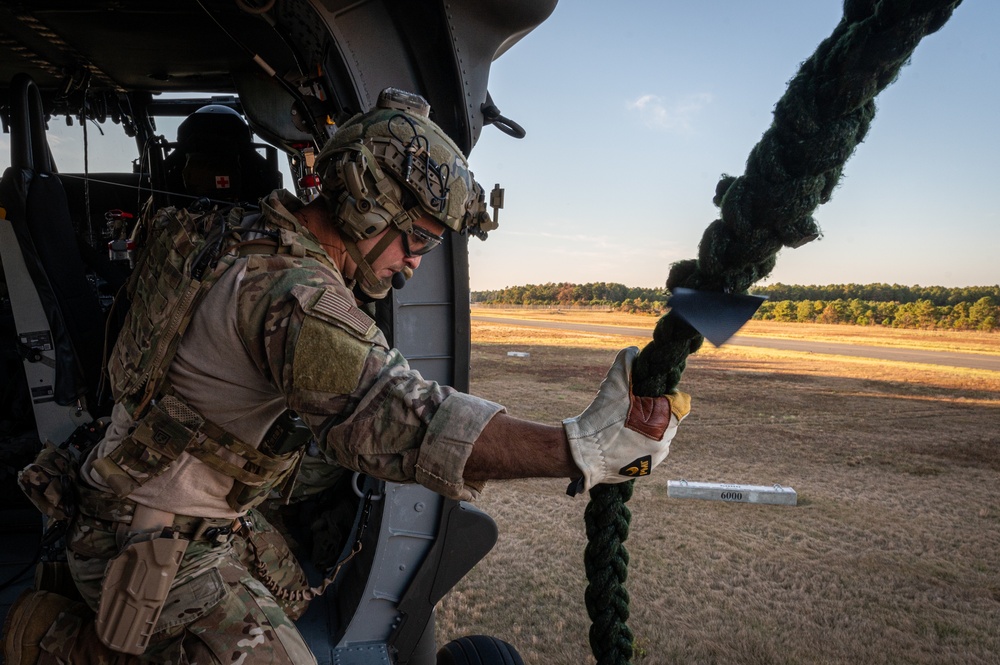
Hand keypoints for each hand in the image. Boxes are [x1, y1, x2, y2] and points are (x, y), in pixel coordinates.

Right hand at [563, 346, 689, 492]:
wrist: (584, 453)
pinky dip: (641, 443)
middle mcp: (666, 442)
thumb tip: (633, 351)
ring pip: (660, 435)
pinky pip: (650, 450)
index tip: (648, 393)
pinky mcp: (646, 470)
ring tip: (625, 424)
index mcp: (665, 421)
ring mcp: (656, 458)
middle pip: (669, 418)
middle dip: (655, 411)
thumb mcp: (613, 384)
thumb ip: (625, 362)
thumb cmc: (601, 418)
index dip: (663, 394)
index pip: (680, 401)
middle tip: (632, 407)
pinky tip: (623, 439)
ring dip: (648, 427)